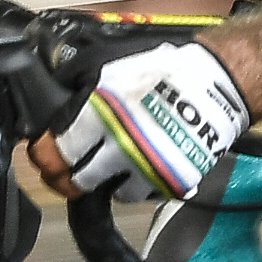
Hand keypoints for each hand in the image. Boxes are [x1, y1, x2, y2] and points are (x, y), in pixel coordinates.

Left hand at [41, 40, 249, 202]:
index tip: (46, 156)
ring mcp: (146, 167)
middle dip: (71, 173)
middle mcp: (120, 145)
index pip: (56, 151)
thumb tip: (55, 102)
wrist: (216, 84)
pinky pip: (141, 194)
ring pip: (110, 191)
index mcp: (101, 113)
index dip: (45, 156)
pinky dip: (136, 183)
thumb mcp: (111, 67)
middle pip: (77, 179)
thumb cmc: (166, 72)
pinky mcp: (170, 181)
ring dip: (107, 180)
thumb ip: (80, 88)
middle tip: (73, 168)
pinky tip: (139, 166)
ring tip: (114, 164)